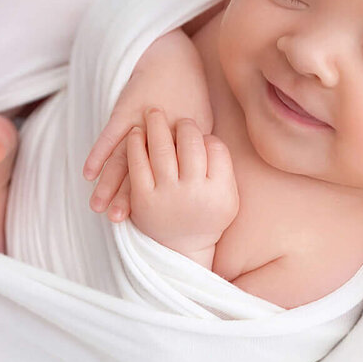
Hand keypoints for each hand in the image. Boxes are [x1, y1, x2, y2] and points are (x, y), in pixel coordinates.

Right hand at [83, 29, 212, 220]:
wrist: (173, 58)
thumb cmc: (190, 92)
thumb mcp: (199, 123)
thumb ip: (194, 150)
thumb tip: (196, 177)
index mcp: (180, 143)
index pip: (168, 177)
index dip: (156, 198)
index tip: (149, 221)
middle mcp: (159, 137)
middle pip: (142, 173)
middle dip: (128, 198)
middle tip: (118, 221)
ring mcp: (140, 124)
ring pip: (122, 160)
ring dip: (109, 185)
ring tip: (98, 208)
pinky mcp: (124, 110)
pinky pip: (109, 136)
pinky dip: (98, 154)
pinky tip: (87, 173)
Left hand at [124, 108, 237, 253]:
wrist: (180, 249)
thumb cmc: (205, 217)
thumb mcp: (227, 197)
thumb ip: (223, 168)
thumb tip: (208, 136)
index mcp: (219, 191)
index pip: (216, 147)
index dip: (205, 135)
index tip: (198, 133)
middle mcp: (194, 193)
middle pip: (190, 143)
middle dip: (184, 125)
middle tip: (180, 117)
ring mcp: (167, 195)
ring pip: (161, 148)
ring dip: (157, 125)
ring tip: (154, 112)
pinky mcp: (143, 199)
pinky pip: (137, 163)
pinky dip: (135, 144)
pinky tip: (136, 132)